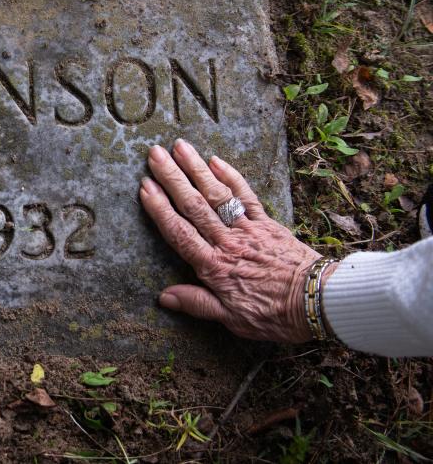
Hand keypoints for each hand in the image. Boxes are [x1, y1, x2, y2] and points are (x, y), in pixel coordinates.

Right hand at [139, 139, 326, 342]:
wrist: (319, 301)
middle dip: (172, 178)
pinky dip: (231, 176)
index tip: (145, 187)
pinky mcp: (267, 223)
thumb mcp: (232, 319)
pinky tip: (217, 160)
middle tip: (154, 154)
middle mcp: (227, 242)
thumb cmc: (274, 314)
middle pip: (193, 205)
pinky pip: (246, 195)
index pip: (179, 232)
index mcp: (213, 267)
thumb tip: (164, 297)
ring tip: (180, 146)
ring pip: (216, 194)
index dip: (160, 209)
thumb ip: (197, 304)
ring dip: (196, 168)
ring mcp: (248, 229)